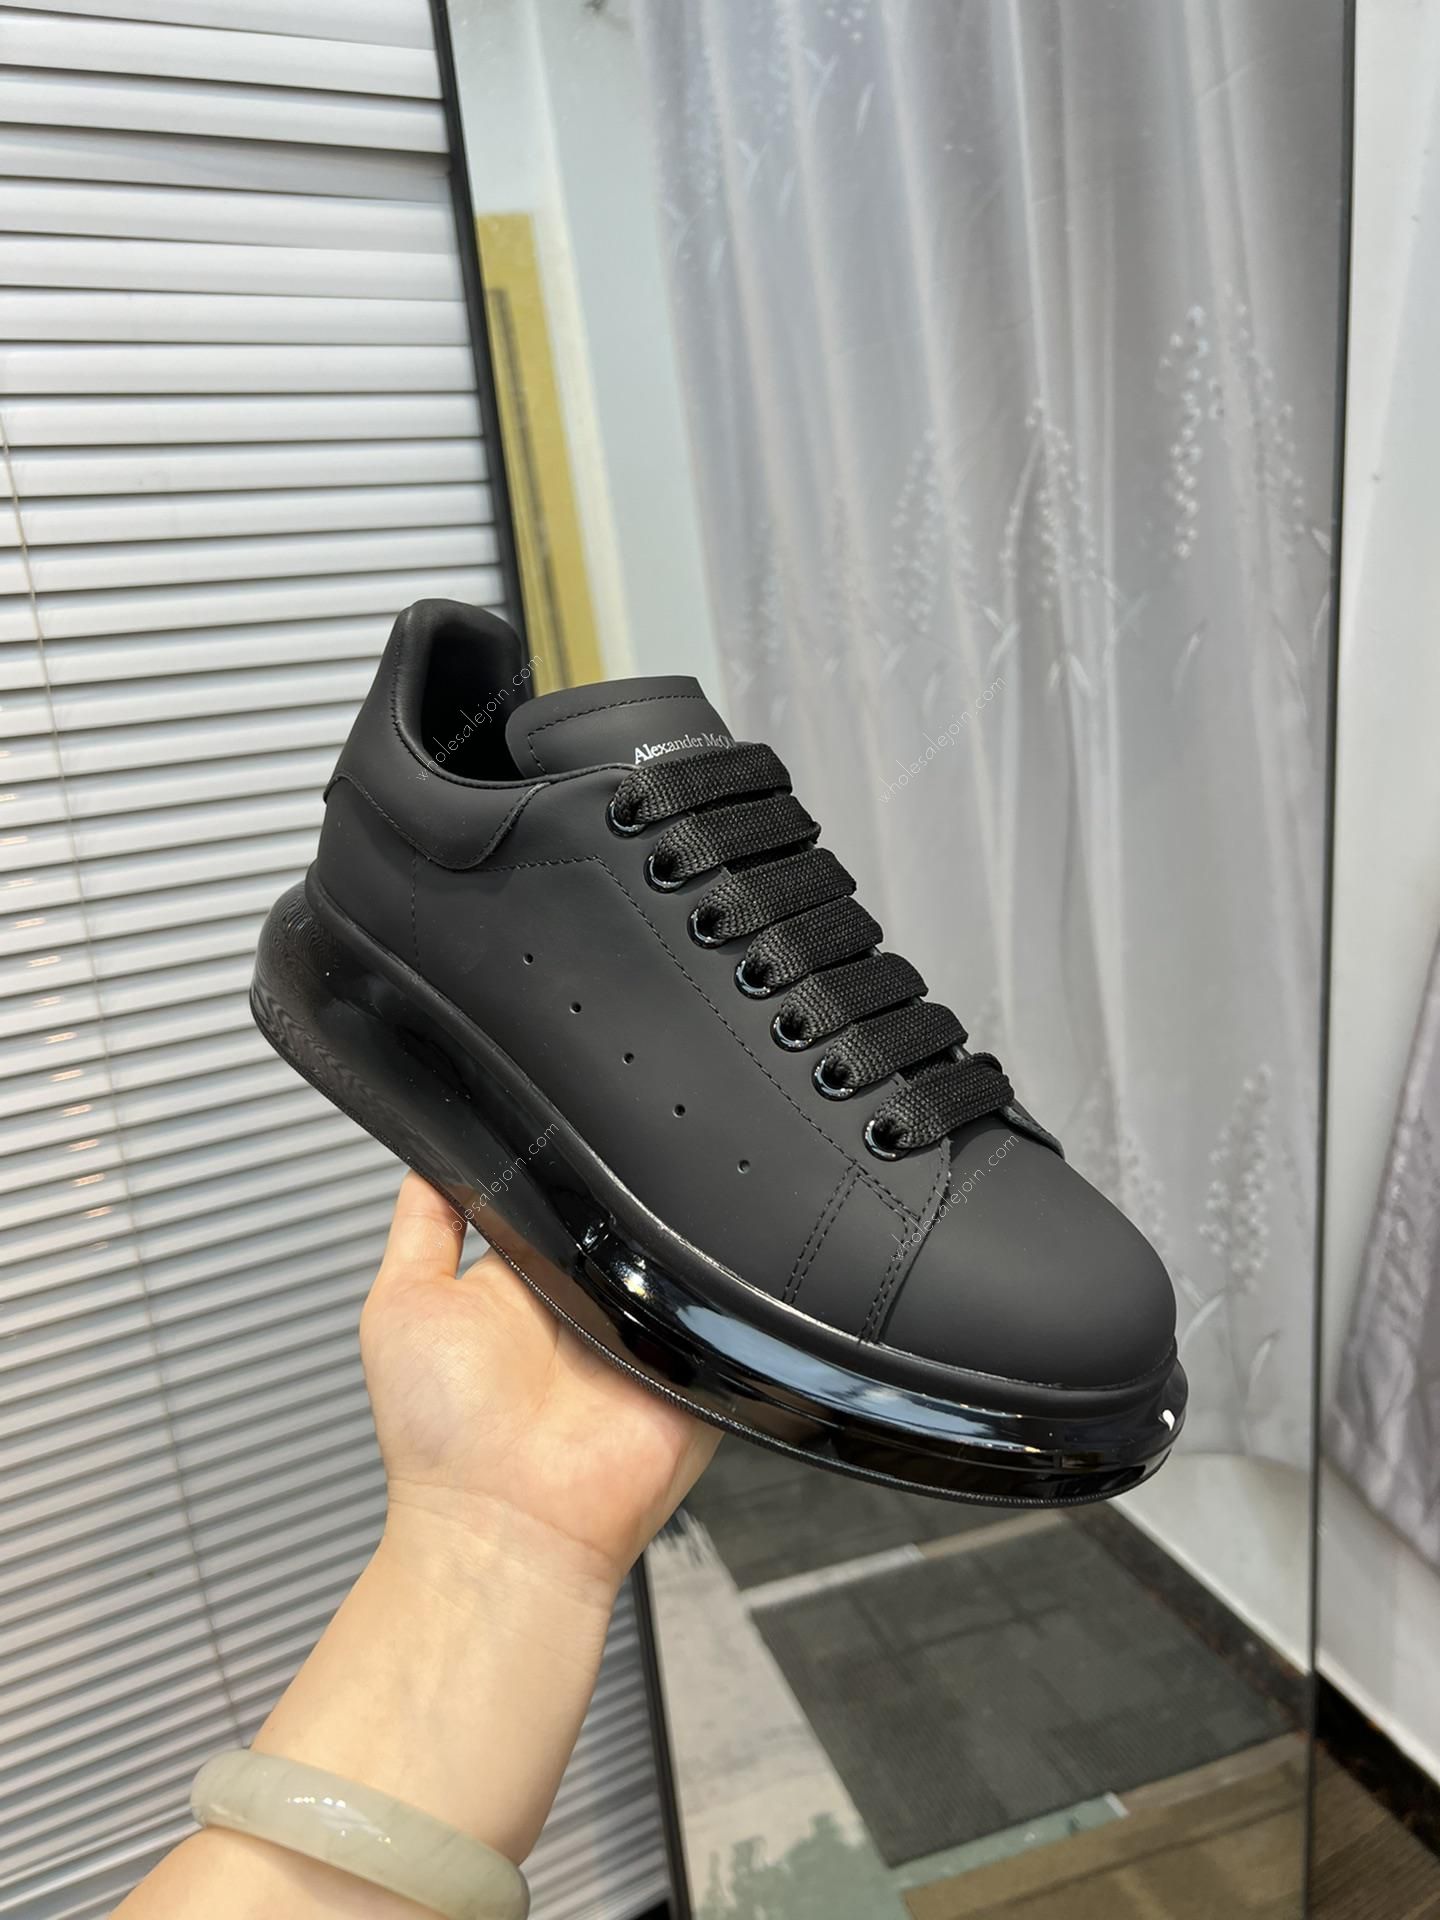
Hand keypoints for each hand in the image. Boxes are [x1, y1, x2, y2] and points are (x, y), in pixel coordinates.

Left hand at [360, 1174, 719, 1599]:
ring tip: (647, 1238)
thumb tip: (431, 1152)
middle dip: (627, 1191)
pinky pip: (728, 1312)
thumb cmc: (439, 1436)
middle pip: (627, 1214)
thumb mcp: (402, 1304)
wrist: (504, 1525)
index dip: (564, 1161)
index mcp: (526, 1277)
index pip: (560, 1193)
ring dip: (671, 1240)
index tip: (570, 1122)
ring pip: (681, 1252)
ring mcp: (647, 1334)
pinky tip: (692, 1280)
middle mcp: (589, 1300)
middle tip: (616, 1178)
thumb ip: (422, 1224)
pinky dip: (717, 1293)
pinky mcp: (700, 1367)